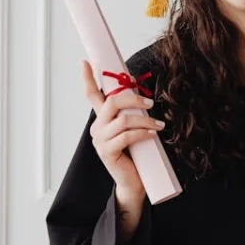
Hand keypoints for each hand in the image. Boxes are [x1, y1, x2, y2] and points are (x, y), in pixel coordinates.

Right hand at [81, 60, 163, 221]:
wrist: (134, 183)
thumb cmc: (136, 155)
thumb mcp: (133, 129)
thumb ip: (132, 115)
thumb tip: (143, 98)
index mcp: (101, 120)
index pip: (91, 96)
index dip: (87, 78)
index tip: (85, 62)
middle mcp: (97, 128)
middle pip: (111, 103)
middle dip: (133, 99)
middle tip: (150, 103)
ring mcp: (100, 141)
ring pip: (123, 120)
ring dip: (144, 120)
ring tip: (159, 124)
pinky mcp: (107, 152)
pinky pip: (126, 136)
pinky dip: (142, 133)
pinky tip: (153, 133)